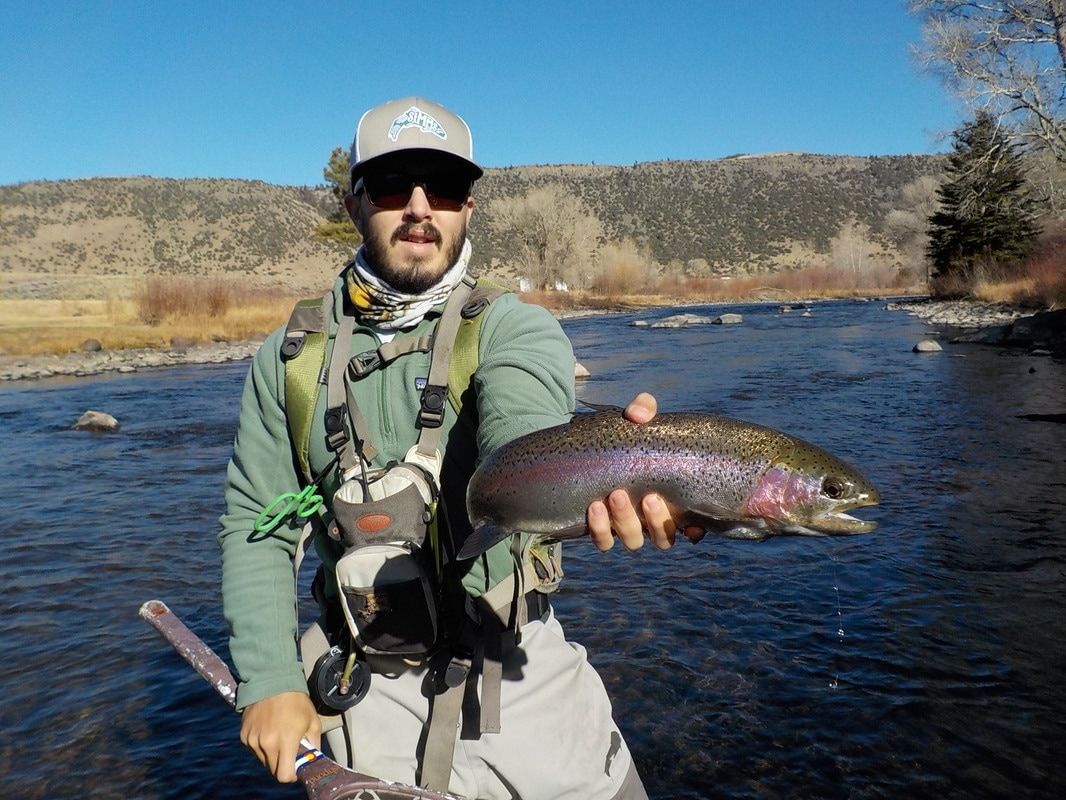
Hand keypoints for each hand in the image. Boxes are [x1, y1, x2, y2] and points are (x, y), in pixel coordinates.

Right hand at [240, 691, 320, 782]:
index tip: (295, 769)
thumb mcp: (313, 721)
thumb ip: (314, 744)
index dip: (291, 775)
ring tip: (279, 736)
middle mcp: (267, 743)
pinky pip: (254, 749)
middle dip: (283, 764)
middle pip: (273, 770)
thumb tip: (313, 759)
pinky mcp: (244, 735)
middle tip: (289, 750)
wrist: (272, 681)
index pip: (284, 776)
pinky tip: (268, 730)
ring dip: (271, 754)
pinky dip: (261, 745)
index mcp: (286, 741)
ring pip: (263, 760)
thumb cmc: (296, 700)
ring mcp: (253, 740)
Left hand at [586, 392, 703, 550]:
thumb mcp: (638, 418)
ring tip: (615, 495)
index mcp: (671, 499)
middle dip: (657, 520)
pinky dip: (600, 531)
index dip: (695, 531)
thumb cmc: (626, 434)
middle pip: (663, 538)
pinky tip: (595, 509)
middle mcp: (651, 519)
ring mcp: (626, 526)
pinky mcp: (600, 528)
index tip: (692, 526)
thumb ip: (643, 409)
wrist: (590, 447)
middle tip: (649, 497)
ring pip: (634, 541)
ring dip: (627, 523)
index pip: (691, 527)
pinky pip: (603, 542)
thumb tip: (638, 415)